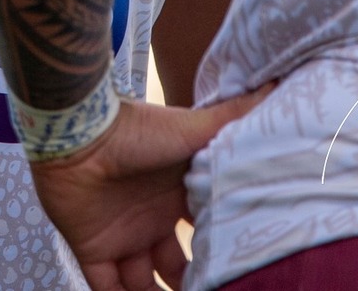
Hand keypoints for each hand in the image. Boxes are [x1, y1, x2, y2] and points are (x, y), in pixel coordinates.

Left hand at [27, 88, 269, 290]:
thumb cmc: (139, 132)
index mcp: (178, 197)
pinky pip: (106, 290)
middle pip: (177, 268)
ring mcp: (122, 237)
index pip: (204, 234)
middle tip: (218, 290)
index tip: (242, 268)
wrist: (80, 135)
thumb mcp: (195, 129)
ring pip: (144, 286)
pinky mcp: (92, 250)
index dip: (219, 254)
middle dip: (194, 284)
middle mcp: (152, 221)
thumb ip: (235, 115)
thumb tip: (277, 87)